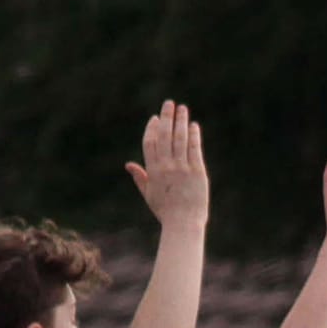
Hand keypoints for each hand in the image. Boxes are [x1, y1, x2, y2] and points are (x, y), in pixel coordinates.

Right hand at [126, 100, 208, 226]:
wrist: (184, 224)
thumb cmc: (166, 212)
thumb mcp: (148, 194)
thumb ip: (140, 177)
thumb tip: (129, 165)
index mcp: (153, 171)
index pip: (150, 143)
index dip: (152, 128)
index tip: (155, 118)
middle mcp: (166, 167)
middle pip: (164, 136)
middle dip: (166, 117)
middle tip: (169, 104)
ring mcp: (182, 168)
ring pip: (180, 139)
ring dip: (181, 121)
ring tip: (182, 109)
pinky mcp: (197, 171)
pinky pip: (194, 149)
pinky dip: (194, 135)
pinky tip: (194, 126)